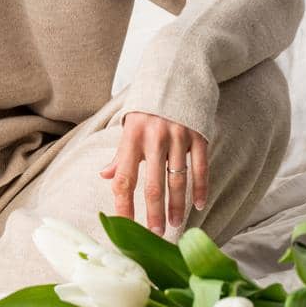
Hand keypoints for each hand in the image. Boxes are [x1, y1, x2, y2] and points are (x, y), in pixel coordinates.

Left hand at [99, 113, 208, 233]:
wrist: (176, 72)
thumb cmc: (149, 105)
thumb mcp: (130, 124)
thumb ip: (121, 153)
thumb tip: (105, 176)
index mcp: (132, 136)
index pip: (124, 178)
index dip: (123, 205)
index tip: (125, 226)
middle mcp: (154, 137)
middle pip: (152, 184)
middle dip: (153, 213)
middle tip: (156, 234)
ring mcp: (178, 136)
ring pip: (177, 179)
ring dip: (176, 205)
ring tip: (176, 225)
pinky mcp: (198, 134)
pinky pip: (200, 167)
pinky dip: (200, 188)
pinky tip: (199, 205)